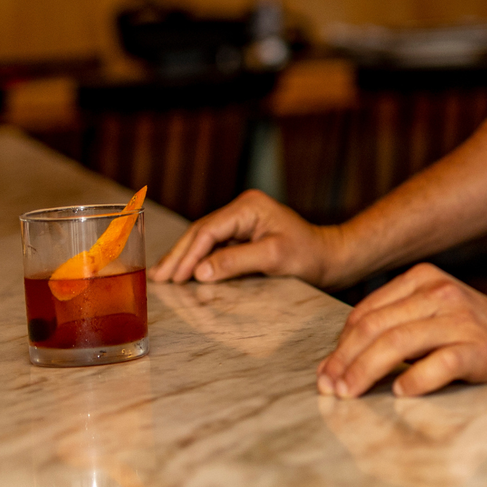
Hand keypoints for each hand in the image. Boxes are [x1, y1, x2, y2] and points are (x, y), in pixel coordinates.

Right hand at [150, 189, 345, 287]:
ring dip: (184, 258)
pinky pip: (213, 246)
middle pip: (201, 232)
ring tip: (162, 277)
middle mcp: (242, 210)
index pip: (208, 230)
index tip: (173, 278)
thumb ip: (236, 261)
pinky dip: (197, 260)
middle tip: (158, 279)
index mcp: (249, 207)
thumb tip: (200, 271)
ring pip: (204, 239)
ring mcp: (242, 222)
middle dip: (179, 255)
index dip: (188, 254)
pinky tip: (183, 273)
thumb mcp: (273, 257)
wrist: (329, 258)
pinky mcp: (243, 235)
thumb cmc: (308, 255)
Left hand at [316, 263, 486, 399]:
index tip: (325, 375)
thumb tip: (336, 364)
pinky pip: (441, 363)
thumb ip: (392, 327)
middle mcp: (441, 293)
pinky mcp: (480, 349)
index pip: (366, 313)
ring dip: (366, 372)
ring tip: (349, 395)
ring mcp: (462, 320)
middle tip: (329, 390)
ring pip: (399, 342)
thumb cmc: (469, 335)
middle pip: (376, 327)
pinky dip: (416, 379)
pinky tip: (400, 392)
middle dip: (345, 361)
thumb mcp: (429, 315)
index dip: (339, 346)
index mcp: (423, 280)